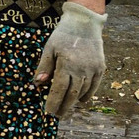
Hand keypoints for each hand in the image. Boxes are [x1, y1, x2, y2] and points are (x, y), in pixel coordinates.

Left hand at [35, 1, 105, 117]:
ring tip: (65, 107)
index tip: (48, 112)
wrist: (85, 23)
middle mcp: (82, 69)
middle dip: (64, 106)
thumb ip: (44, 67)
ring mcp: (93, 69)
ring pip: (83, 91)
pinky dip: (87, 95)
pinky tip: (80, 100)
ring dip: (74, 101)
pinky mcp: (101, 68)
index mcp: (67, 64)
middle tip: (57, 115)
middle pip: (72, 94)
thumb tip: (38, 83)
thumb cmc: (63, 35)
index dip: (53, 102)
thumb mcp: (49, 48)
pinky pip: (94, 86)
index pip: (59, 89)